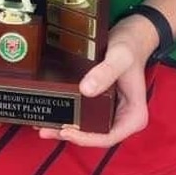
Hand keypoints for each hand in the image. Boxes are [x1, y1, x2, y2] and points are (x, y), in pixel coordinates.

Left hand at [38, 16, 156, 146]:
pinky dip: (68, 115)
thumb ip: (106, 72)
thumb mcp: (120, 57)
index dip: (86, 138)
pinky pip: (84, 116)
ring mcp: (111, 113)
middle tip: (46, 129)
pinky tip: (51, 112)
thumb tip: (86, 90)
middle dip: (70, 135)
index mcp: (134, 115)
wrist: (130, 35)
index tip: (66, 131)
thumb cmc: (130, 46)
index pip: (109, 136)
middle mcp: (123, 119)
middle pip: (95, 135)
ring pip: (87, 129)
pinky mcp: (100, 105)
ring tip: (42, 125)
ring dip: (65, 128)